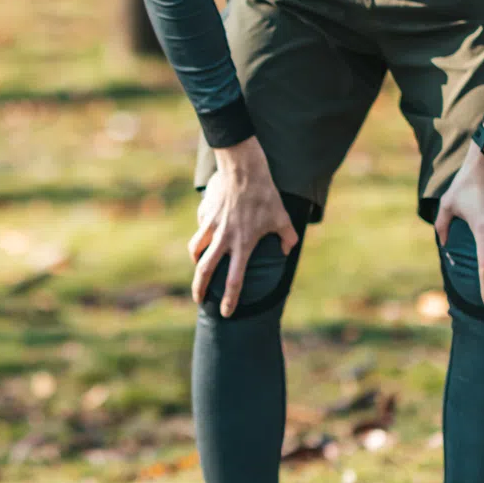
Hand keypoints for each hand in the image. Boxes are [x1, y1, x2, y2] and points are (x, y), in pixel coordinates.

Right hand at [189, 139, 298, 315]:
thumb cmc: (266, 195)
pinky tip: (206, 235)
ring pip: (195, 250)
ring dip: (196, 262)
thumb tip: (287, 251)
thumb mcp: (282, 217)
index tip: (225, 312)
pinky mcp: (205, 214)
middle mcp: (224, 239)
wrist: (244, 170)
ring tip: (199, 268)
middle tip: (200, 300)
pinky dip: (201, 236)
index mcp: (243, 245)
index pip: (234, 280)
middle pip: (205, 271)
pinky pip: (199, 229)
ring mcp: (212, 226)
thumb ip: (288, 238)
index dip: (229, 300)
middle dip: (199, 289)